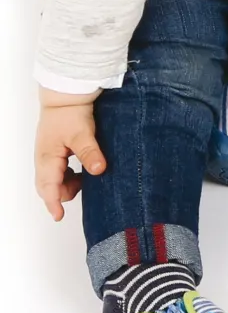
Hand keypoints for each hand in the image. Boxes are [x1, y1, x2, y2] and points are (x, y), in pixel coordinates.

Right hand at [36, 89, 104, 220]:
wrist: (65, 97)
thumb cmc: (70, 113)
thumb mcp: (82, 133)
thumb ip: (90, 152)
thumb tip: (98, 170)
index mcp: (47, 157)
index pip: (47, 187)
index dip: (52, 203)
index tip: (58, 216)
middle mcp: (43, 159)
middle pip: (47, 187)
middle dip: (61, 195)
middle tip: (83, 191)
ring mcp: (47, 156)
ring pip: (53, 180)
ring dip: (67, 185)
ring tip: (87, 179)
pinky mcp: (54, 153)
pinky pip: (58, 172)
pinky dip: (69, 176)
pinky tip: (84, 172)